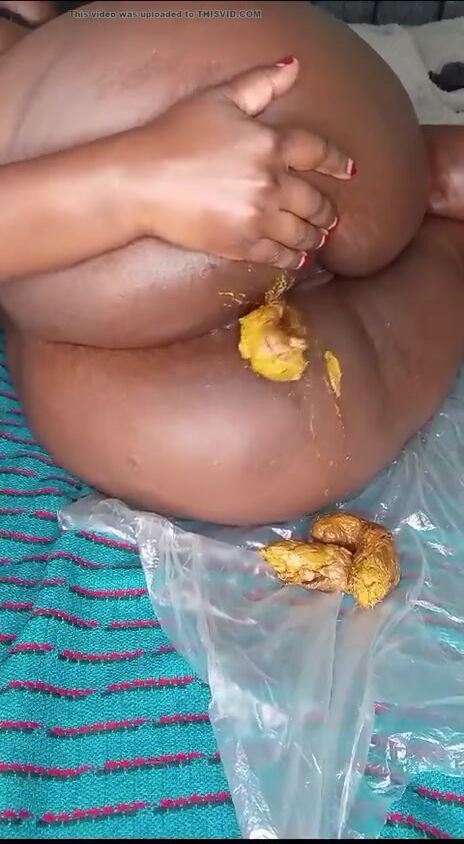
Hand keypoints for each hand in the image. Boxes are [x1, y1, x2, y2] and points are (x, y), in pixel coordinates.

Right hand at [128, 58, 353, 268]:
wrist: (143, 182)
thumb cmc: (175, 135)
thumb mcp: (218, 99)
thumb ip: (259, 84)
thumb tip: (294, 66)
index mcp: (269, 144)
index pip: (316, 152)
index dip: (336, 162)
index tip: (349, 171)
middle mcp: (271, 183)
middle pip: (314, 200)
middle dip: (327, 210)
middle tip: (331, 216)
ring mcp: (258, 218)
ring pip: (300, 232)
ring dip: (314, 236)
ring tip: (319, 238)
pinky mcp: (241, 244)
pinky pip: (278, 255)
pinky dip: (292, 258)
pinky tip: (297, 258)